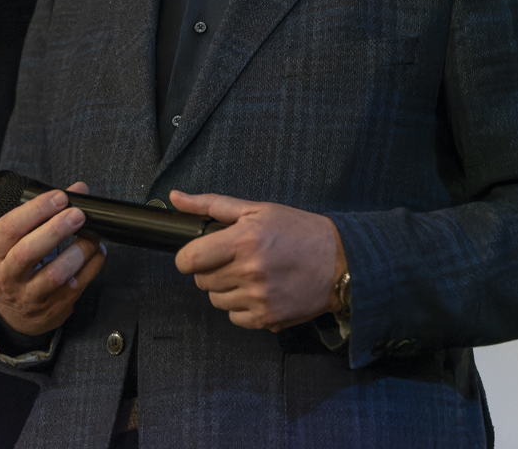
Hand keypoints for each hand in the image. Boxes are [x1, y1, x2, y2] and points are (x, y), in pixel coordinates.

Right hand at [0, 181, 106, 335]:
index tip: (58, 197)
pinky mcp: (53, 307)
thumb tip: (78, 190)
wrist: (15, 313)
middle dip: (55, 230)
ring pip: (54, 274)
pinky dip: (92, 265)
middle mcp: (7, 276)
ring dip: (78, 251)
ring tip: (92, 235)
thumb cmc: (16, 266)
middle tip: (77, 214)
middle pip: (27, 252)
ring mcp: (30, 295)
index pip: (8, 229)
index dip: (35, 210)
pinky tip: (97, 250)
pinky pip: (76, 285)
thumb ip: (42, 214)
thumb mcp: (16, 240)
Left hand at [171, 190, 345, 331]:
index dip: (187, 257)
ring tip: (249, 274)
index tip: (198, 254)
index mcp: (242, 241)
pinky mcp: (268, 319)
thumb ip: (211, 204)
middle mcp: (248, 272)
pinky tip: (259, 291)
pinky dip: (242, 307)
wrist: (341, 261)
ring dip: (226, 289)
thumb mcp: (257, 209)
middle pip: (202, 281)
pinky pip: (235, 318)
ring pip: (217, 301)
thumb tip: (176, 198)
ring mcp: (259, 299)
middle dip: (211, 270)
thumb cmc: (298, 231)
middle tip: (234, 259)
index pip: (189, 260)